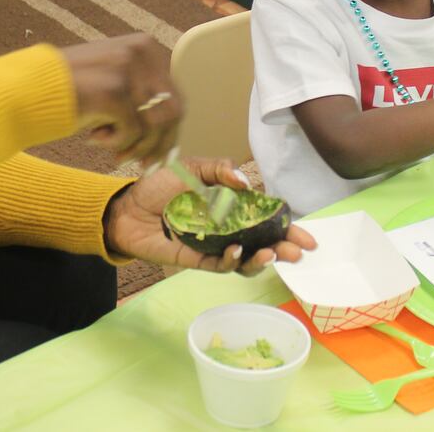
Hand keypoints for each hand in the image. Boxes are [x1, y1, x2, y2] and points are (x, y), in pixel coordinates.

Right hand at [62, 34, 180, 165]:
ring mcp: (127, 69)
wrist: (25, 90)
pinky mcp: (114, 90)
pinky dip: (117, 143)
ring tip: (114, 153)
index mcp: (144, 46)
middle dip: (158, 145)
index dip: (169, 132)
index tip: (154, 154)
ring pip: (156, 126)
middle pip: (172, 113)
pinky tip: (93, 138)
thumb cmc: (68, 91)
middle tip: (140, 164)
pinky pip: (133, 132)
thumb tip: (172, 130)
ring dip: (136, 148)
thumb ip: (141, 94)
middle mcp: (140, 52)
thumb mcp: (112, 80)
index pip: (175, 97)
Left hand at [102, 157, 316, 276]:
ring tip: (271, 254)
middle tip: (299, 252)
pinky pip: (220, 266)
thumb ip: (219, 171)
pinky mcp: (197, 259)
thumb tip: (246, 182)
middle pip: (263, 242)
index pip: (266, 217)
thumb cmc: (158, 186)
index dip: (287, 226)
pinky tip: (237, 251)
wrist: (127, 208)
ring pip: (246, 259)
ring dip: (261, 259)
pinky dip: (231, 260)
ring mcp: (213, 245)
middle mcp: (227, 228)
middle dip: (284, 248)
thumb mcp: (192, 168)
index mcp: (230, 205)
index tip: (306, 234)